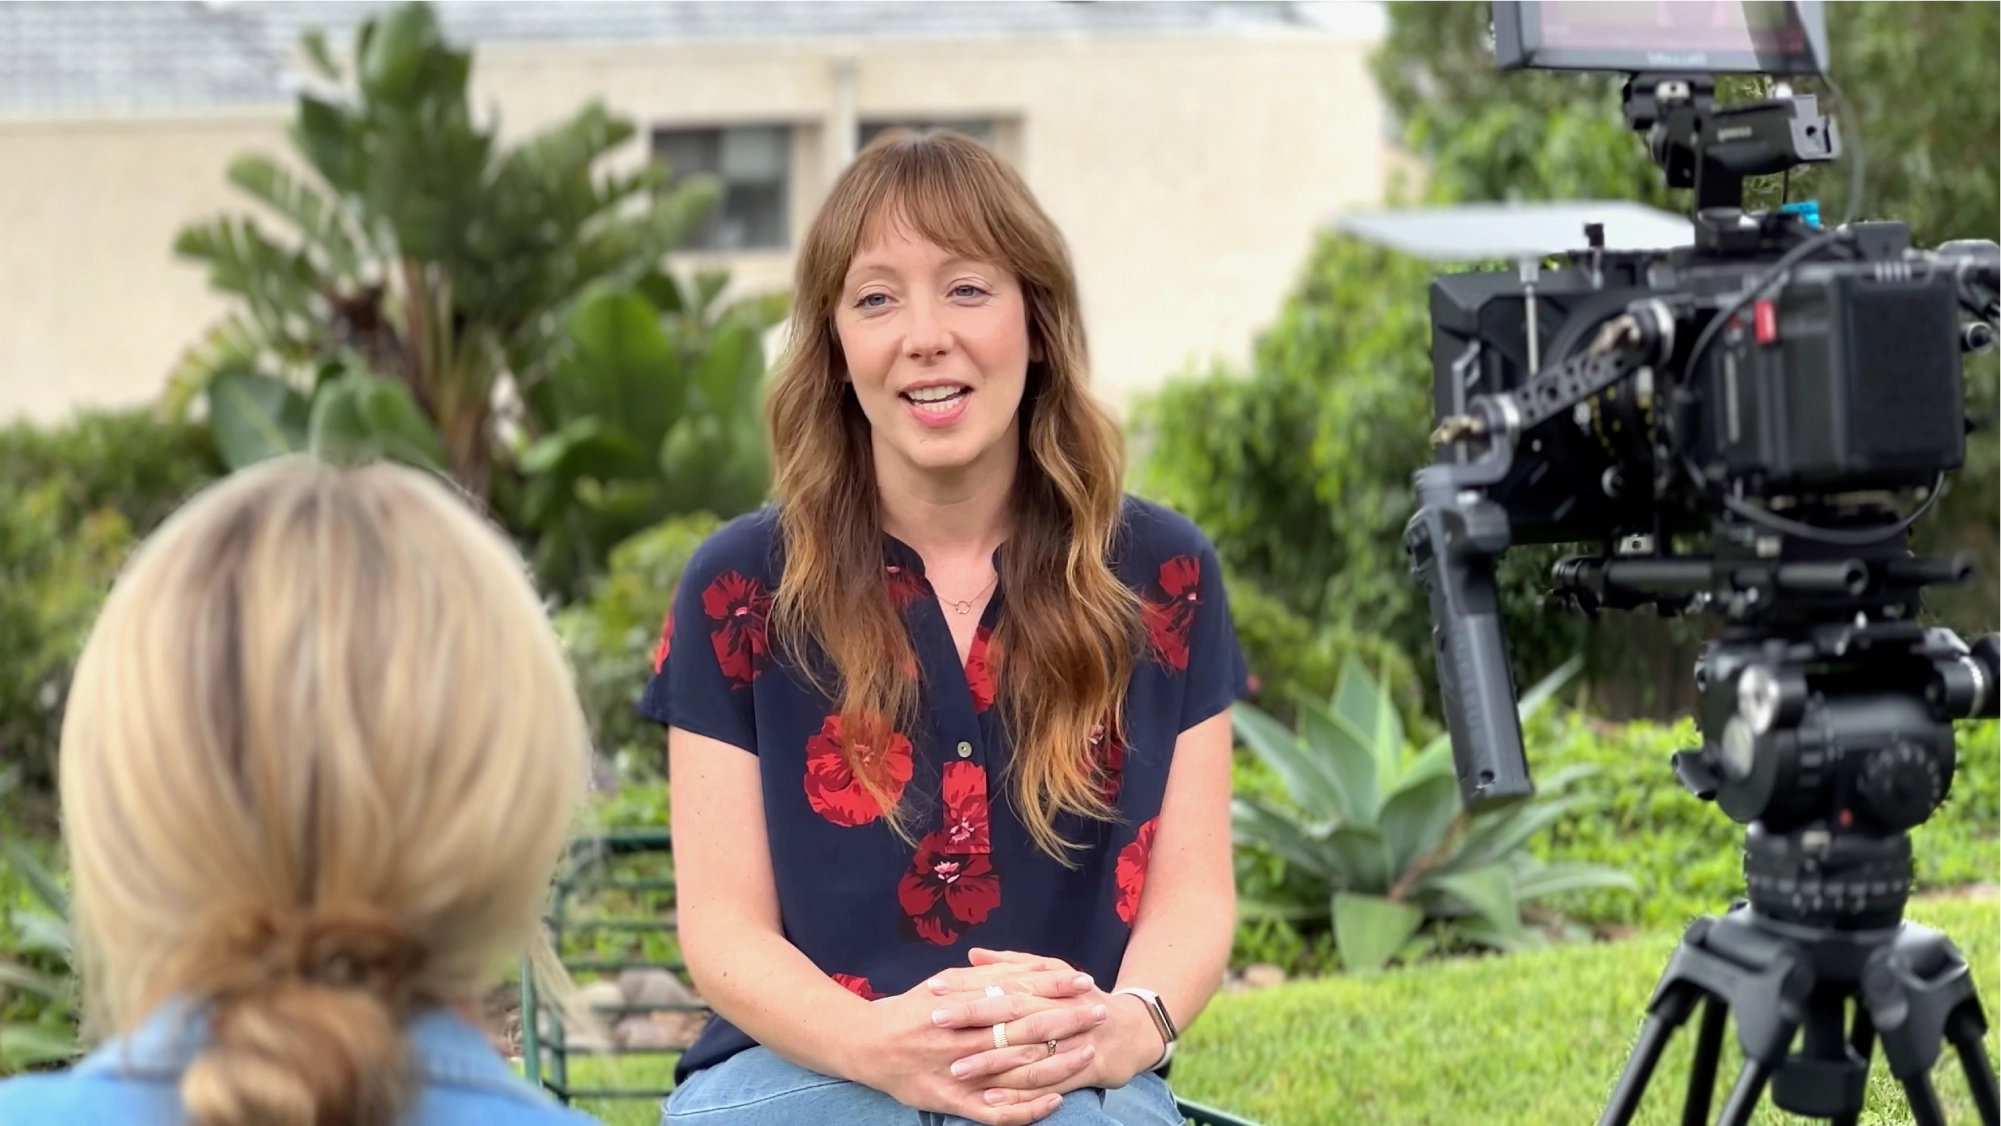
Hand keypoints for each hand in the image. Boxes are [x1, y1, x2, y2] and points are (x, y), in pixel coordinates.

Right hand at [846, 966, 1105, 1123]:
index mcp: (962, 1003)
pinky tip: (1054, 1102)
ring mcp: (961, 1071)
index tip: (1083, 979)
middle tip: (1100, 1012)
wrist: (866, 1046)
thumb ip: (982, 976)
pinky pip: (997, 1110)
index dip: (1052, 985)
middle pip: (1024, 1027)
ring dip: (1057, 1061)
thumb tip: (1022, 968)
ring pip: (1017, 1068)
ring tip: (1089, 1053)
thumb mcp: (943, 983)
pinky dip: (1027, 1108)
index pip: (1017, 991)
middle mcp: (964, 1036)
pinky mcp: (955, 1101)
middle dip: (1066, 1019)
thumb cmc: (909, 1010)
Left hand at [930, 950, 1163, 1108]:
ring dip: (991, 1062)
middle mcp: (1059, 1010)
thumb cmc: (1081, 1000)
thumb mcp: (1053, 973)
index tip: (934, 987)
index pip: (1002, 982)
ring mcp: (1073, 1042)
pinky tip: (991, 1099)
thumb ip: (1011, 964)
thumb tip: (973, 955)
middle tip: (936, 1020)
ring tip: (955, 1069)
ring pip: (1028, 1053)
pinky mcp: (1083, 1071)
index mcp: (1049, 985)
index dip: (968, 984)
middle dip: (974, 1017)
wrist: (1131, 1031)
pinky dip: (1020, 1094)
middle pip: (1013, 1013)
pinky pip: (1048, 1084)